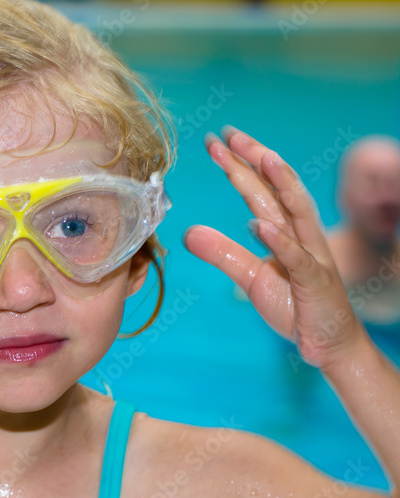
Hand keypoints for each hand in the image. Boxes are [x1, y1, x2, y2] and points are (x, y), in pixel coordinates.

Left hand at [183, 126, 366, 369]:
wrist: (328, 344)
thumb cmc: (295, 305)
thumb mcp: (250, 277)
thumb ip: (223, 254)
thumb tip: (189, 232)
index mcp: (284, 231)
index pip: (261, 190)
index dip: (239, 165)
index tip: (216, 141)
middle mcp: (300, 235)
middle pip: (278, 190)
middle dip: (255, 160)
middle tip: (230, 134)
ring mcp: (311, 256)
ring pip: (296, 213)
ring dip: (279, 183)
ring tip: (261, 158)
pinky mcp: (314, 282)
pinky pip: (296, 258)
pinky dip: (279, 240)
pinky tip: (261, 225)